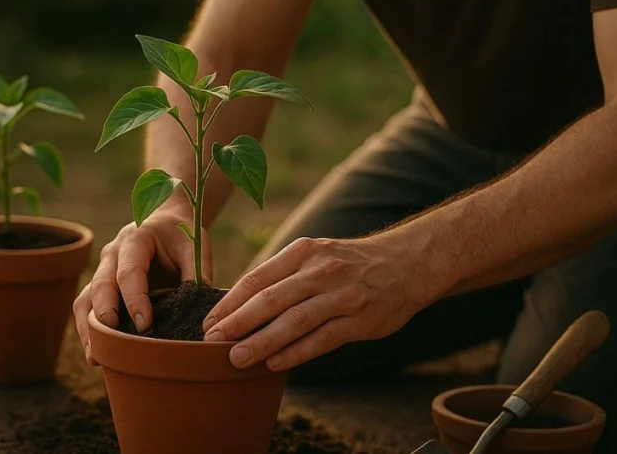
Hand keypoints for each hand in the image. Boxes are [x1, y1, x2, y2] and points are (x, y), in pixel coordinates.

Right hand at [73, 210, 211, 364]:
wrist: (165, 220)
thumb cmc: (180, 234)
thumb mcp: (193, 246)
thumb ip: (197, 274)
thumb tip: (203, 313)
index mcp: (135, 239)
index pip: (129, 272)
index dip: (135, 299)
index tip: (145, 325)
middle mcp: (112, 254)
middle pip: (100, 285)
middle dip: (105, 313)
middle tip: (113, 340)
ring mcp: (102, 270)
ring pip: (85, 298)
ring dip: (88, 327)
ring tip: (95, 356)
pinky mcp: (101, 286)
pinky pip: (86, 307)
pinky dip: (88, 329)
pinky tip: (95, 352)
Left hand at [203, 236, 440, 371]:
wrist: (407, 262)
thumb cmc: (349, 264)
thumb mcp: (315, 255)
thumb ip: (283, 276)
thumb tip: (239, 305)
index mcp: (303, 252)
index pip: (258, 279)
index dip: (230, 302)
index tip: (209, 322)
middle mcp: (321, 271)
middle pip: (271, 299)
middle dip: (237, 323)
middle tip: (212, 342)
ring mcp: (342, 296)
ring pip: (294, 322)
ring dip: (262, 342)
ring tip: (237, 358)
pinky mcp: (361, 320)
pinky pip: (322, 339)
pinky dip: (296, 353)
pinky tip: (275, 364)